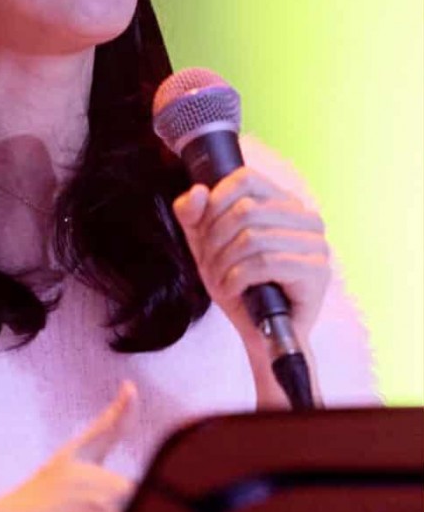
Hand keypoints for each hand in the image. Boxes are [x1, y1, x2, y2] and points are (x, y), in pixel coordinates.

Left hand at [173, 167, 330, 350]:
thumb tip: (197, 192)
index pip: (246, 178)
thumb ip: (193, 214)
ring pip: (253, 237)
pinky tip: (233, 290)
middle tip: (209, 264)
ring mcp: (316, 243)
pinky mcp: (318, 271)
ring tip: (219, 280)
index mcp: (283, 201)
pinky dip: (238, 278)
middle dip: (215, 240)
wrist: (261, 333)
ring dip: (224, 263)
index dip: (216, 201)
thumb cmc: (238, 283)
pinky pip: (266, 263)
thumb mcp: (205, 243)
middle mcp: (305, 216)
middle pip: (245, 210)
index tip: (204, 230)